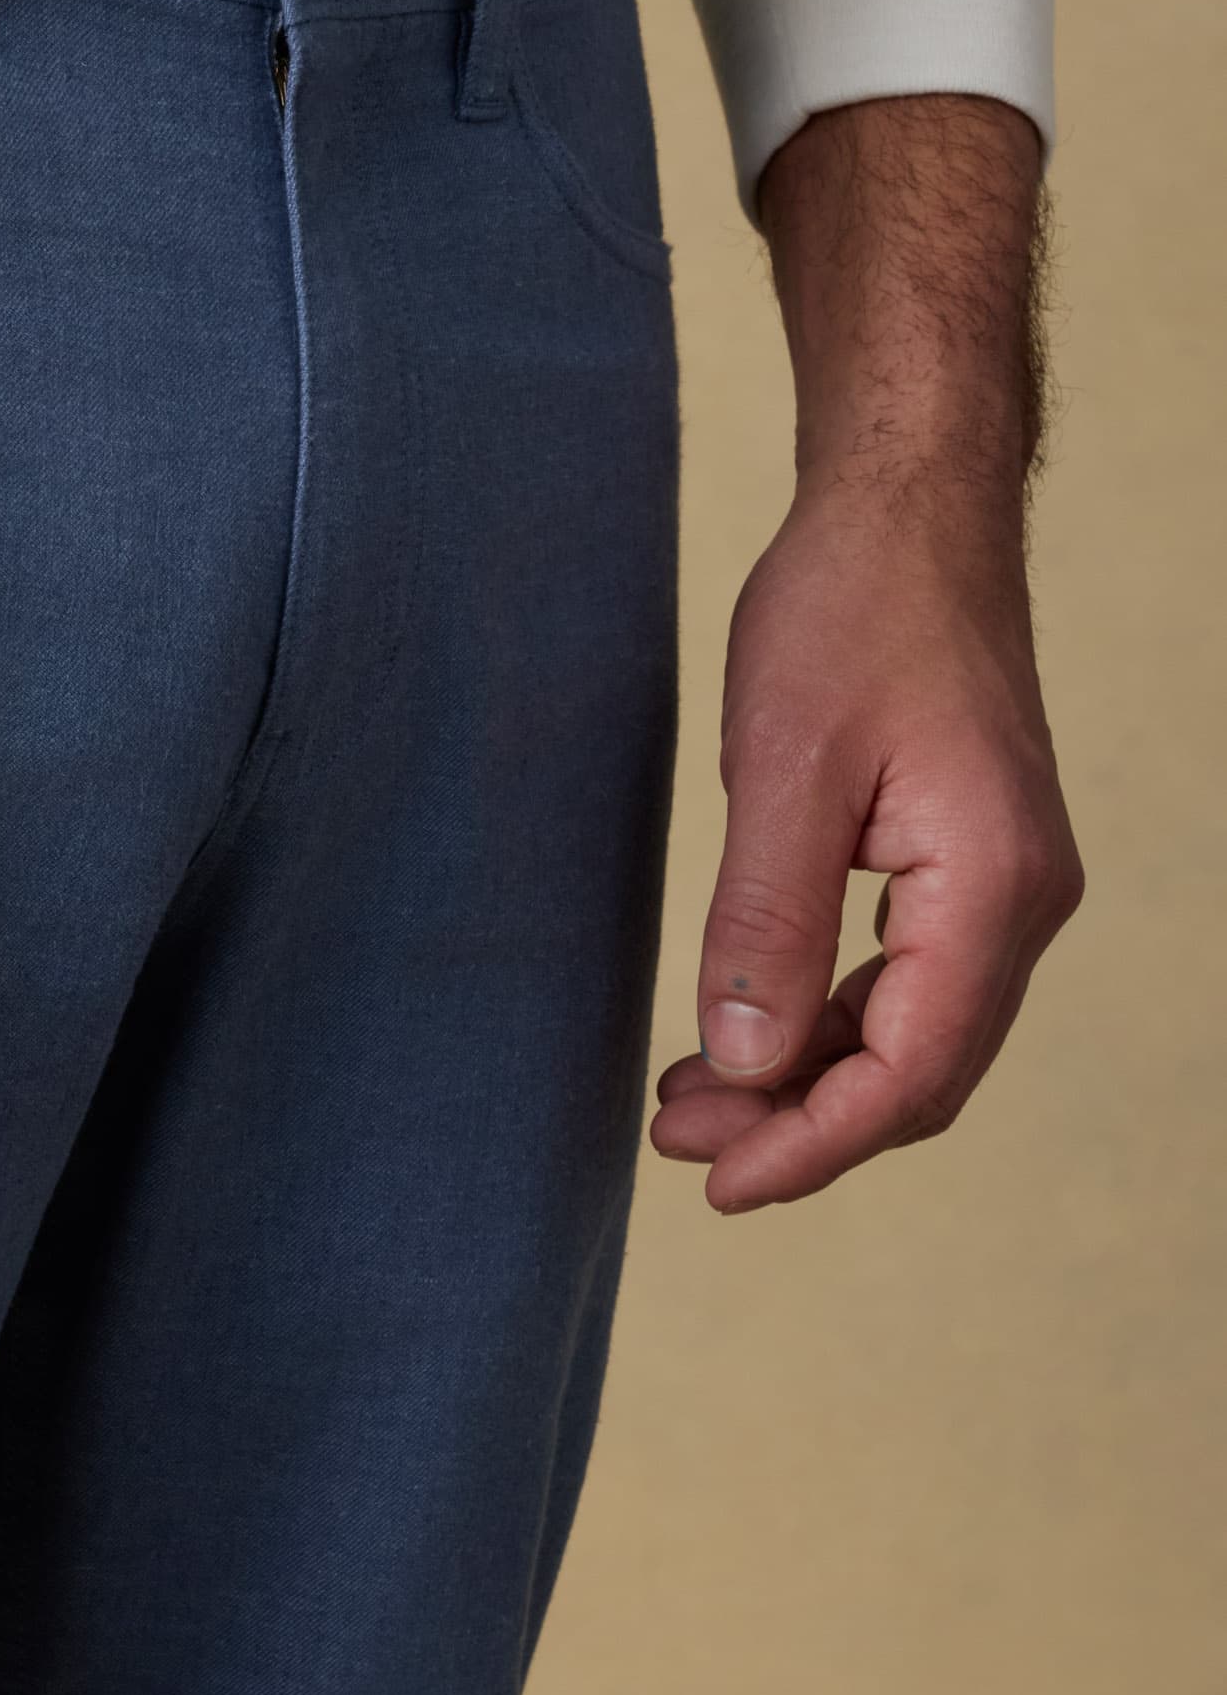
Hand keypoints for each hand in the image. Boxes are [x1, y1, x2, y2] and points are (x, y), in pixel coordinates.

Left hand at [650, 488, 1080, 1208]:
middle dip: (800, 1125)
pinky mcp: (964, 863)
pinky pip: (902, 981)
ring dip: (802, 1079)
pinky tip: (739, 1035)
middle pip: (919, 1073)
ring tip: (684, 1102)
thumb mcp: (785, 769)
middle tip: (673, 1142)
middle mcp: (1020, 902)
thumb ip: (766, 924)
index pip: (911, 1074)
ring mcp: (1000, 884)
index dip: (813, 1146)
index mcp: (992, 889)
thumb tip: (743, 1064)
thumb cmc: (851, 612)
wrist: (908, 510)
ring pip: (909, 1034)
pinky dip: (820, 1020)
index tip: (715, 1184)